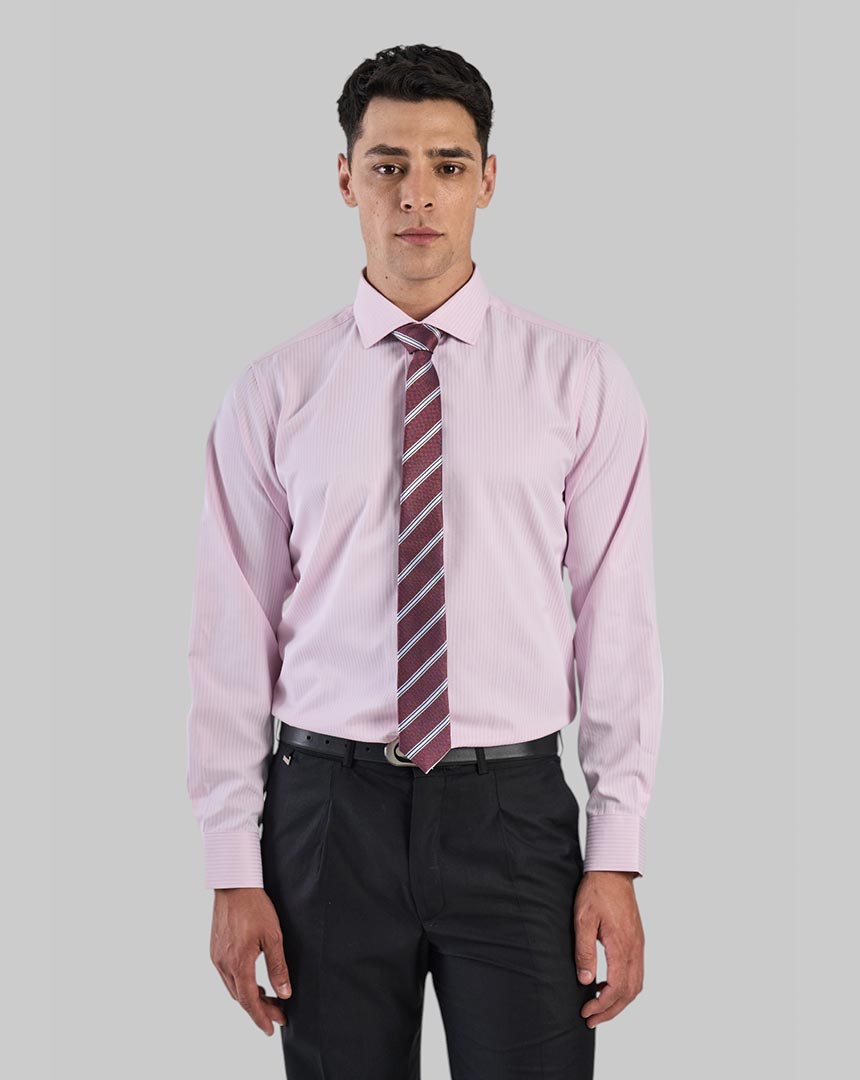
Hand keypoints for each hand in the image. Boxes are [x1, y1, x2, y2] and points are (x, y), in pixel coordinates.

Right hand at [210, 886, 292, 1034]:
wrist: (234, 884)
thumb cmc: (255, 907)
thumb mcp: (273, 936)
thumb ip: (278, 967)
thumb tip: (284, 993)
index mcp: (239, 963)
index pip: (250, 1001)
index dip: (261, 1017)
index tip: (272, 1028)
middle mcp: (223, 964)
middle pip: (241, 998)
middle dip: (260, 1009)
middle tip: (278, 1014)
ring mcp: (217, 957)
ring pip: (233, 988)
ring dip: (250, 997)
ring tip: (269, 1000)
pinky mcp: (215, 950)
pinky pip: (227, 976)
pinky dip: (241, 984)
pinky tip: (253, 981)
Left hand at [574, 870, 643, 1027]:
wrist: (613, 870)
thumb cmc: (596, 891)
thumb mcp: (583, 919)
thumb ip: (584, 951)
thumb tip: (586, 980)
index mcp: (622, 945)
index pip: (617, 988)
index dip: (602, 1005)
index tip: (586, 1012)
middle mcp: (635, 949)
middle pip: (629, 992)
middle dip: (611, 1010)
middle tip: (591, 1019)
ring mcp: (638, 945)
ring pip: (636, 985)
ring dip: (619, 1001)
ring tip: (598, 1007)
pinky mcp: (637, 940)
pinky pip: (636, 972)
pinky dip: (624, 987)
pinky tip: (607, 984)